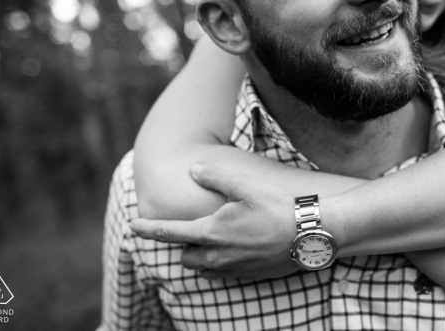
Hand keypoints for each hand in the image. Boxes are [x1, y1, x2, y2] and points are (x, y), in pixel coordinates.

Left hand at [130, 165, 299, 280]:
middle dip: (184, 245)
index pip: (170, 233)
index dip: (148, 229)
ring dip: (201, 257)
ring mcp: (234, 269)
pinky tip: (235, 248)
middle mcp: (218, 256)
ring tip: (213, 240)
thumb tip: (194, 170)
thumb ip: (215, 176)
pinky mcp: (249, 275)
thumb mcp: (245, 185)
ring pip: (203, 269)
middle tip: (194, 229)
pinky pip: (223, 274)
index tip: (133, 226)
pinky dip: (219, 264)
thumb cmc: (278, 207)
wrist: (310, 234)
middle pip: (185, 257)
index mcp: (212, 232)